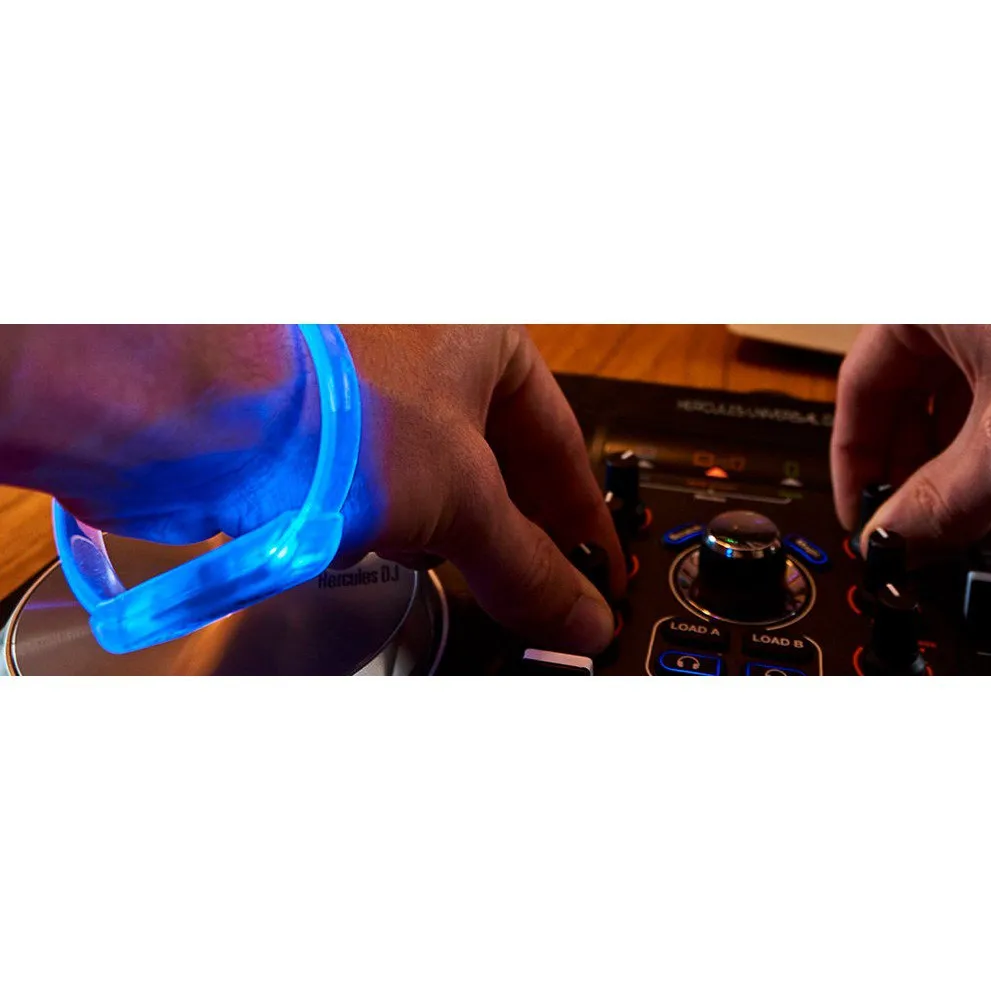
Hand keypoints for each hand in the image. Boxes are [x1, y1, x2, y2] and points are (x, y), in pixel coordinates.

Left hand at [0, 324, 623, 654]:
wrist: (195, 410)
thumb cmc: (339, 413)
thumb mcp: (462, 497)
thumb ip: (530, 565)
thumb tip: (581, 615)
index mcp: (482, 335)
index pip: (560, 441)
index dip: (582, 515)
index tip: (597, 570)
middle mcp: (426, 350)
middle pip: (494, 463)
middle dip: (502, 528)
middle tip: (525, 586)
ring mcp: (368, 384)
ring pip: (430, 476)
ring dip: (431, 526)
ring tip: (422, 552)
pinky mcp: (320, 421)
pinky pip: (374, 482)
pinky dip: (378, 517)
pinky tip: (358, 533)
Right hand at [832, 324, 990, 558]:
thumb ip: (947, 490)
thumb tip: (893, 538)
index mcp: (915, 299)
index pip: (855, 385)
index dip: (853, 463)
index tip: (860, 515)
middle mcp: (946, 301)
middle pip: (901, 394)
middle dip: (909, 467)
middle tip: (911, 524)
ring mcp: (984, 317)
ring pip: (949, 393)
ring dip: (953, 457)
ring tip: (961, 509)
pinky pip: (988, 384)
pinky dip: (987, 433)